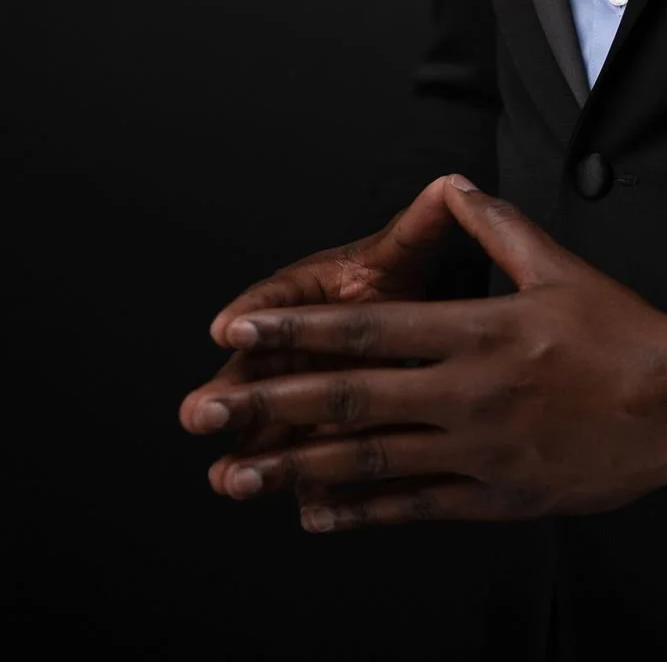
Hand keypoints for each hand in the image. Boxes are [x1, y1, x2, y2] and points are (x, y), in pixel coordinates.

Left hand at [181, 176, 666, 528]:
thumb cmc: (624, 332)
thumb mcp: (561, 266)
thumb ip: (498, 227)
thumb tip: (455, 186)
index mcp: (482, 329)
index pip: (372, 328)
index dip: (300, 328)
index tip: (241, 328)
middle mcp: (470, 392)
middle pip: (354, 398)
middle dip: (274, 401)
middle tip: (210, 410)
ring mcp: (480, 450)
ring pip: (373, 461)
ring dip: (299, 468)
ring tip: (241, 475)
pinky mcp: (496, 496)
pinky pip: (415, 507)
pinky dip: (360, 511)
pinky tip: (315, 514)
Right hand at [194, 173, 461, 496]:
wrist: (419, 317)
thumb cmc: (400, 279)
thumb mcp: (406, 253)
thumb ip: (417, 227)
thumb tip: (444, 184)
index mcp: (303, 292)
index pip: (273, 299)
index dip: (252, 315)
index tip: (227, 328)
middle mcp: (292, 343)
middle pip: (254, 369)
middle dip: (227, 394)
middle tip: (197, 415)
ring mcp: (302, 390)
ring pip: (270, 422)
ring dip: (249, 452)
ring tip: (226, 480)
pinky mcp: (321, 432)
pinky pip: (312, 459)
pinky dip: (307, 484)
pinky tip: (303, 508)